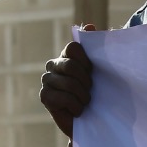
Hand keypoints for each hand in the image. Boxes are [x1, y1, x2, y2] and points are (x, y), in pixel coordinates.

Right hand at [40, 24, 94, 139]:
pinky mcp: (44, 96)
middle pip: (70, 66)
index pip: (73, 47)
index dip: (86, 61)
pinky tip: (78, 110)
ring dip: (82, 96)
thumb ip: (96, 47)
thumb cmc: (99, 93)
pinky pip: (62, 98)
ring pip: (68, 83)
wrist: (94, 121)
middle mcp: (54, 64)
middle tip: (91, 91)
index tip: (93, 73)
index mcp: (67, 55)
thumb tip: (88, 26)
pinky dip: (75, 106)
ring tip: (86, 102)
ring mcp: (47, 80)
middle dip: (85, 81)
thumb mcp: (102, 70)